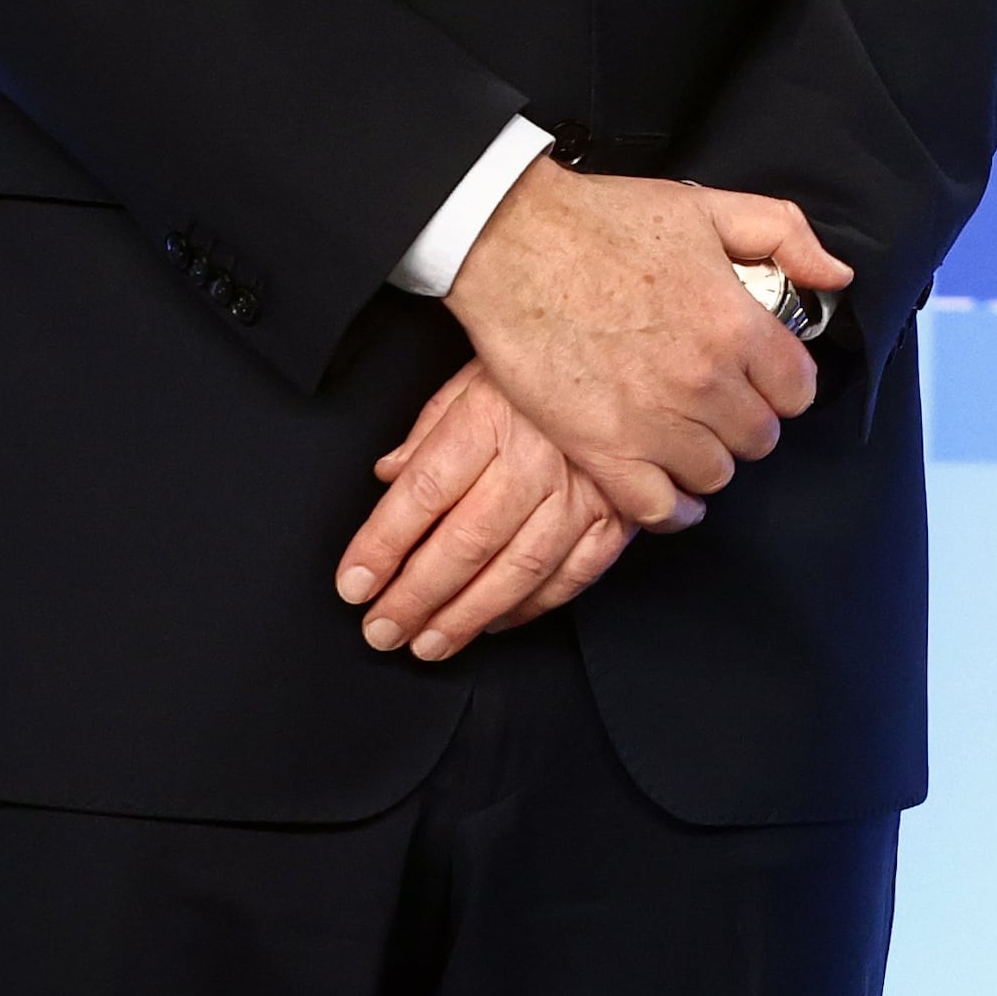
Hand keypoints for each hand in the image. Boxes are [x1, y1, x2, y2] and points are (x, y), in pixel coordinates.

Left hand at [334, 360, 634, 659]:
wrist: (642, 352)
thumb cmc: (553, 362)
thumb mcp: (480, 372)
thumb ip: (430, 427)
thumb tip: (388, 474)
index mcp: (492, 416)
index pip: (422, 494)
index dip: (381, 546)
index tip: (354, 584)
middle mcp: (538, 458)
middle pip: (464, 542)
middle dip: (415, 596)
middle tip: (382, 629)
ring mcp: (585, 491)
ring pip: (516, 570)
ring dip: (466, 616)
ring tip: (428, 643)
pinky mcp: (621, 516)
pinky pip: (573, 576)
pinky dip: (532, 607)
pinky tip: (495, 623)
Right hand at [444, 162, 851, 527]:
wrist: (514, 242)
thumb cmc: (606, 222)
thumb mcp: (709, 207)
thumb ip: (785, 235)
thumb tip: (836, 275)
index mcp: (738, 326)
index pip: (799, 391)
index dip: (785, 385)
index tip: (764, 378)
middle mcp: (705, 382)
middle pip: (760, 439)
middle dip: (747, 422)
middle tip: (720, 405)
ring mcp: (653, 421)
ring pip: (714, 475)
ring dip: (708, 460)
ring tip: (689, 437)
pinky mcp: (601, 449)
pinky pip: (657, 509)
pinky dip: (670, 508)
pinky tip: (668, 489)